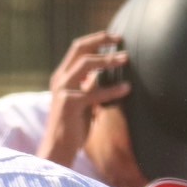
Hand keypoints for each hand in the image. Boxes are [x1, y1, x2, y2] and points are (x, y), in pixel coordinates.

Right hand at [37, 31, 130, 167]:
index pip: (78, 48)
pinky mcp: (70, 104)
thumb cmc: (74, 126)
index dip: (97, 39)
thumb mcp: (83, 100)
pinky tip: (127, 88)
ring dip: (108, 60)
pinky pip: (94, 92)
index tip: (116, 37)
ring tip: (126, 59)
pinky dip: (112, 90)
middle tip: (121, 39)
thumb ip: (90, 84)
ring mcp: (63, 91)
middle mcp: (60, 80)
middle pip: (80, 49)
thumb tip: (105, 72)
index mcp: (62, 76)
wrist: (59, 149)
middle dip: (101, 40)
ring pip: (86, 64)